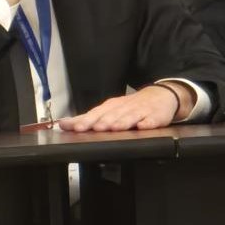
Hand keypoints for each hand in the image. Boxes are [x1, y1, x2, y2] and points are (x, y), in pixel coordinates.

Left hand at [57, 84, 187, 132]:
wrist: (159, 96)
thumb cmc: (130, 106)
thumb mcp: (109, 110)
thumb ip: (88, 118)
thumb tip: (64, 124)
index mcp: (111, 106)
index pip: (95, 113)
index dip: (85, 120)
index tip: (74, 127)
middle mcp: (124, 107)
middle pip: (111, 115)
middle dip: (101, 122)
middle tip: (92, 128)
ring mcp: (140, 111)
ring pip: (130, 116)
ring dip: (121, 122)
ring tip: (113, 127)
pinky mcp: (155, 116)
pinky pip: (152, 120)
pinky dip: (147, 123)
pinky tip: (142, 126)